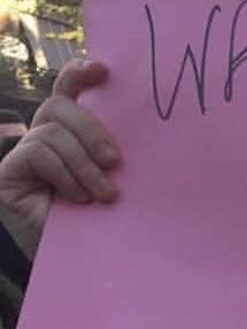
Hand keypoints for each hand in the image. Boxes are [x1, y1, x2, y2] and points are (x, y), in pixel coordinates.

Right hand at [0, 60, 119, 259]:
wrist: (76, 258)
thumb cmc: (102, 217)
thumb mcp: (115, 178)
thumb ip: (114, 152)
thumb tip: (150, 129)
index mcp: (74, 130)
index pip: (69, 89)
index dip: (80, 74)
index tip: (103, 70)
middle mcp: (46, 135)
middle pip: (60, 104)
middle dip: (91, 128)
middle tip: (115, 161)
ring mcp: (25, 152)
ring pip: (52, 131)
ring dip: (82, 163)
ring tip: (103, 195)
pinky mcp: (9, 171)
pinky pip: (38, 152)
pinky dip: (63, 174)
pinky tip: (76, 198)